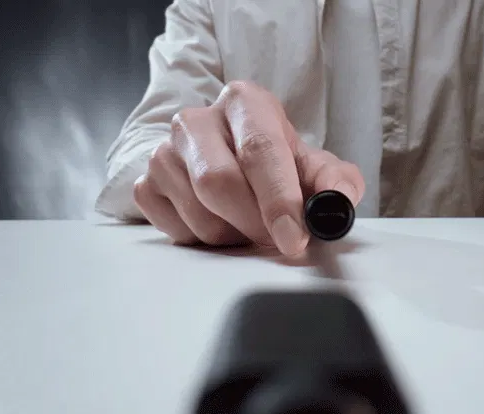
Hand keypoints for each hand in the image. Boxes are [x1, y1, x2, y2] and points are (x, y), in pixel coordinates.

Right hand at [133, 81, 364, 255]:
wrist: (235, 164)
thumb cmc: (278, 166)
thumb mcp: (315, 168)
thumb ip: (335, 182)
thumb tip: (338, 200)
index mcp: (245, 103)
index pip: (259, 149)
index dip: (278, 199)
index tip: (294, 238)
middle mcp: (197, 119)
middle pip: (218, 182)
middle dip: (252, 222)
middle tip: (273, 239)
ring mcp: (164, 151)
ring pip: (196, 211)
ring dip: (230, 235)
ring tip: (246, 225)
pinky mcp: (145, 182)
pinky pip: (171, 226)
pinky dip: (201, 239)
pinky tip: (218, 224)